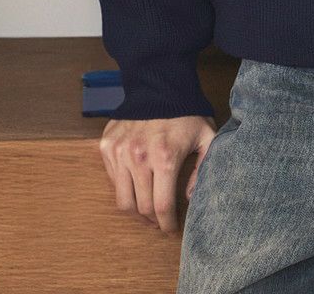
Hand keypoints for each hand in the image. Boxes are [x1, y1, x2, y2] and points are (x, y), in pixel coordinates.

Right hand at [98, 114, 216, 233]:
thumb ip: (203, 169)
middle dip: (152, 220)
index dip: (166, 224)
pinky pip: (113, 180)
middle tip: (160, 220)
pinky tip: (137, 182)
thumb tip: (190, 198)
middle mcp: (138, 157)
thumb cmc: (186, 113)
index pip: (161, 206)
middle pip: (141, 208)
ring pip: (122, 200)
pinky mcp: (106, 146)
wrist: (159, 85)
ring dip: (135, 210)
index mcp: (165, 157)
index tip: (170, 228)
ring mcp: (119, 152)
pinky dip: (124, 188)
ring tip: (147, 208)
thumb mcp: (207, 137)